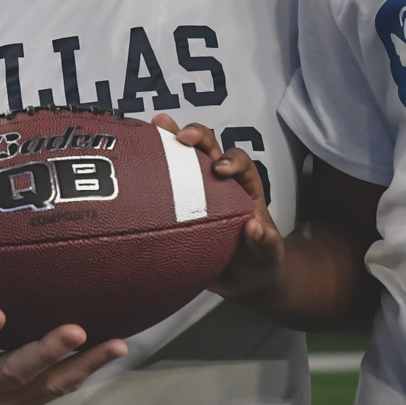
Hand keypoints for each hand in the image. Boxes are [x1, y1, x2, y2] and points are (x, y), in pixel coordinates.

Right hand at [153, 115, 286, 302]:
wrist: (241, 279)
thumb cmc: (259, 261)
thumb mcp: (269, 256)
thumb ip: (266, 243)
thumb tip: (255, 228)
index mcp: (244, 189)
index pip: (241, 163)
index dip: (231, 160)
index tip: (220, 170)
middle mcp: (220, 183)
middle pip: (210, 149)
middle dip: (198, 136)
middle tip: (182, 137)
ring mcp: (197, 191)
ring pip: (185, 157)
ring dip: (171, 139)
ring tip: (154, 124)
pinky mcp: (177, 204)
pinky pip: (164, 182)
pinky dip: (152, 167)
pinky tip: (136, 156)